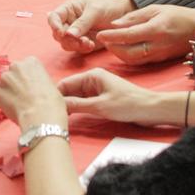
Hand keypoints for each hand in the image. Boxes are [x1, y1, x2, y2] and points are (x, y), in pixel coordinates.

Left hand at [0, 57, 67, 128]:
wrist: (41, 114)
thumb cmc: (51, 101)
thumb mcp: (50, 83)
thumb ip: (37, 79)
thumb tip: (33, 87)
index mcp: (31, 61)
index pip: (26, 66)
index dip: (28, 78)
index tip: (31, 87)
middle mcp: (16, 65)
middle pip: (13, 73)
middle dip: (16, 82)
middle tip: (23, 95)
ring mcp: (5, 78)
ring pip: (5, 84)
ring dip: (9, 92)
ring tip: (19, 103)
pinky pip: (0, 96)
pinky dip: (4, 102)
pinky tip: (14, 108)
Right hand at [47, 0, 133, 53]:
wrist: (124, 16)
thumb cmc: (108, 6)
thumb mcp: (95, 11)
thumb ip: (82, 22)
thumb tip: (69, 34)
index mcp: (69, 9)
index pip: (54, 17)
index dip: (54, 25)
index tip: (61, 32)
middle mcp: (69, 22)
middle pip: (57, 34)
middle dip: (67, 39)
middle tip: (80, 40)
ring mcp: (75, 33)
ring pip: (65, 43)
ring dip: (74, 45)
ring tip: (88, 43)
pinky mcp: (82, 43)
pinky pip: (76, 49)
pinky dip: (81, 49)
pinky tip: (90, 45)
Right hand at [58, 69, 177, 125]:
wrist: (151, 109)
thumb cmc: (128, 104)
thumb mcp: (100, 106)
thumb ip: (77, 105)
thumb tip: (57, 106)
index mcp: (91, 76)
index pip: (65, 83)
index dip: (54, 95)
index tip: (44, 107)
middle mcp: (92, 80)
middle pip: (69, 90)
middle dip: (59, 101)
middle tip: (48, 115)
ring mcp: (97, 90)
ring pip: (76, 97)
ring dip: (68, 106)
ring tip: (56, 118)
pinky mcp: (101, 99)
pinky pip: (84, 102)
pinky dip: (77, 109)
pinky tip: (70, 118)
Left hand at [95, 4, 194, 64]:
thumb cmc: (178, 15)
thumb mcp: (156, 8)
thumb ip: (134, 16)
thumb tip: (115, 24)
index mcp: (156, 29)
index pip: (128, 35)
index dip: (112, 36)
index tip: (99, 34)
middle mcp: (157, 45)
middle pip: (128, 52)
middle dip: (112, 47)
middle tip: (103, 39)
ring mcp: (159, 55)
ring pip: (132, 59)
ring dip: (118, 53)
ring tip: (111, 43)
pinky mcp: (160, 60)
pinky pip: (140, 61)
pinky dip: (128, 56)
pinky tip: (123, 48)